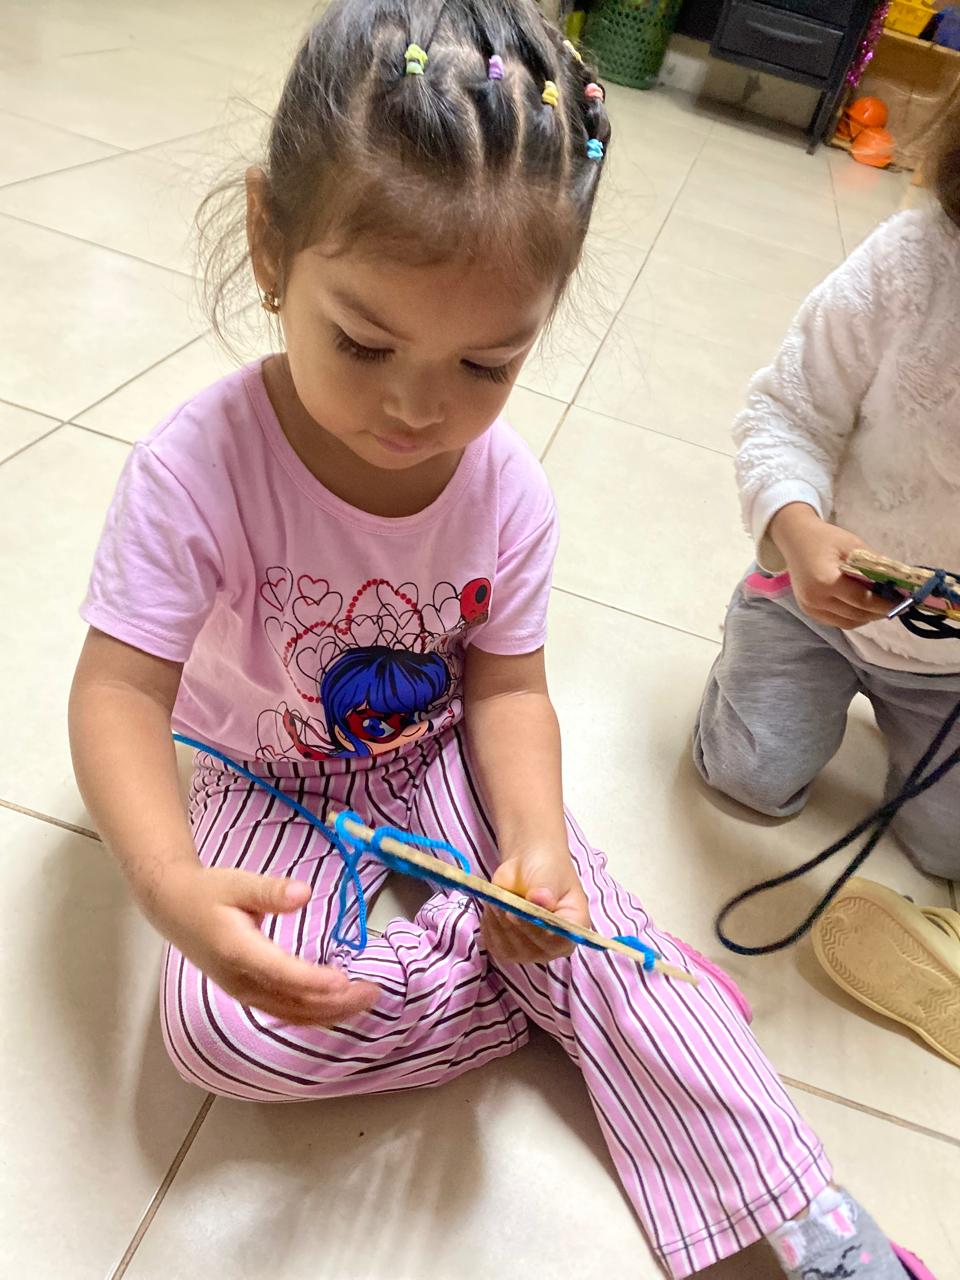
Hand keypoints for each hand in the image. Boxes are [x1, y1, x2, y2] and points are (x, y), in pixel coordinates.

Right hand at [142, 862, 378, 1025]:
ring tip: (365, 1001)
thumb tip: (303, 893)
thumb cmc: (208, 893)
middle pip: (293, 1003)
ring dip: (330, 1012)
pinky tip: (337, 1008)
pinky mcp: (247, 994)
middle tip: (373, 992)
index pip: (283, 974)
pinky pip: (284, 1012)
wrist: (175, 909)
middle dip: (336, 1002)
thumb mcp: (237, 883)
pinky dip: (314, 1014)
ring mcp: (243, 992)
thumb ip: (270, 890)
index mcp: (238, 951)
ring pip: (292, 1014)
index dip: (315, 981)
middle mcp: (240, 981)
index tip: (345, 980)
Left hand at [482, 847, 590, 964]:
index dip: (537, 929)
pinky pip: (494, 945)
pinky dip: (489, 926)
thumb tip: (540, 900)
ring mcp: (532, 952)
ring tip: (498, 899)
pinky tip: (493, 908)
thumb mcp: (549, 873)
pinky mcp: (510, 950)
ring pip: (510, 949)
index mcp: (574, 928)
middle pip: (531, 948)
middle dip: (513, 923)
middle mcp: (555, 946)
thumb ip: (546, 888)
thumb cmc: (546, 869)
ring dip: (498, 923)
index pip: (558, 940)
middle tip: (502, 900)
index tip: (517, 911)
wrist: (527, 867)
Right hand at [770, 504, 890, 629]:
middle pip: (856, 616)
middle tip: (896, 605)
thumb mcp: (853, 545)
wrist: (795, 539)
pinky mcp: (808, 611)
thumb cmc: (825, 538)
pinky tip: (862, 607)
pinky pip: (836, 621)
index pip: (863, 601)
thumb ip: (874, 566)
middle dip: (878, 612)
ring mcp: (810, 608)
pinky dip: (852, 617)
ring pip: (847, 623)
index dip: (885, 605)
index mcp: (825, 582)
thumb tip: (898, 583)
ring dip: (866, 617)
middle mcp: (815, 600)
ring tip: (880, 606)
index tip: (903, 603)